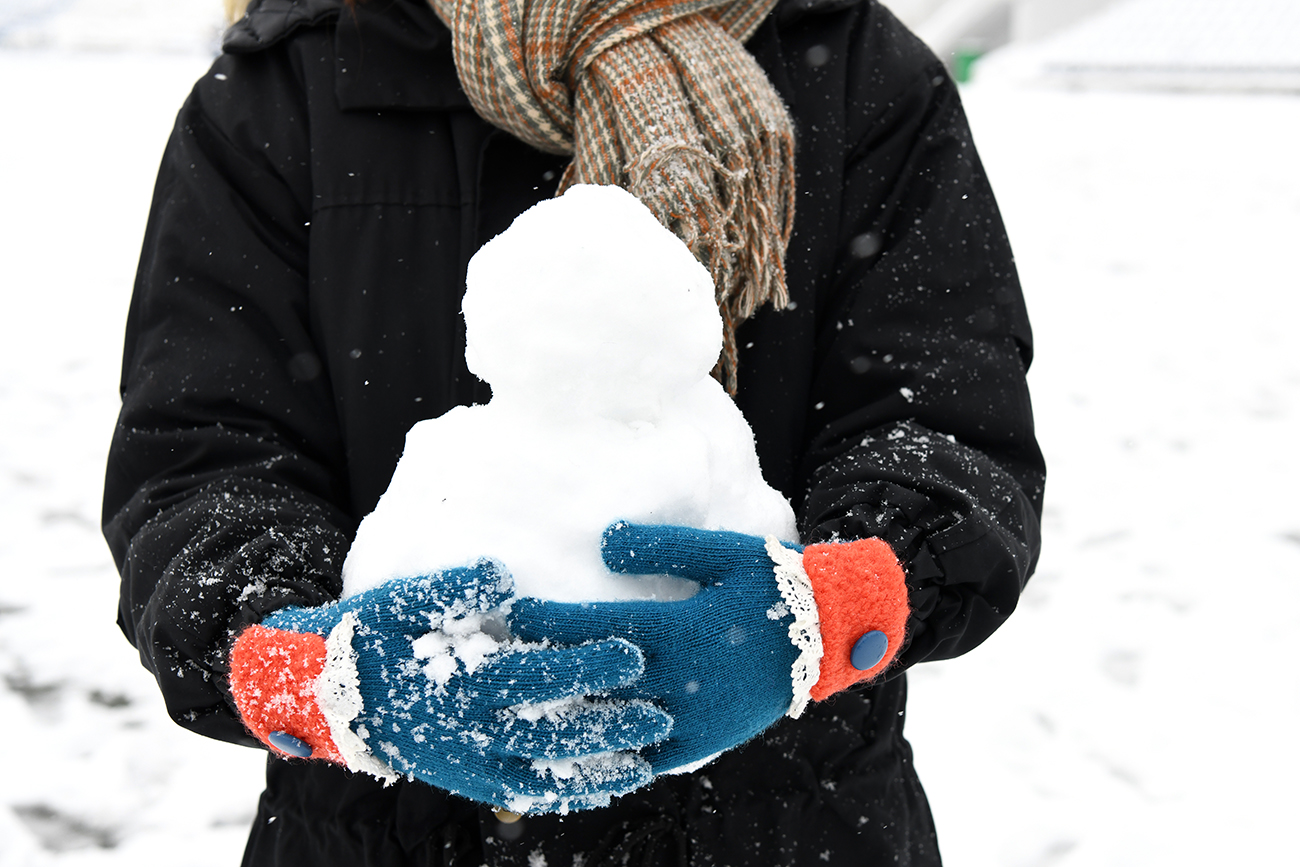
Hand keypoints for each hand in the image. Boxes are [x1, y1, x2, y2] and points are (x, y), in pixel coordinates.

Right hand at [229, 559, 672, 812]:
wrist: (324, 696)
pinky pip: (522, 793)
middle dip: (606, 724)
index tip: (632, 654)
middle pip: (547, 732)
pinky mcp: (467, 780)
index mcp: (456, 682)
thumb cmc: (371, 637)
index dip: (583, 666)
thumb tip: (502, 575)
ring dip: (595, 770)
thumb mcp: (400, 601)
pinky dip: (564, 793)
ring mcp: (467, 765)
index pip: (532, 674)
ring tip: (648, 761)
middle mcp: (466, 732)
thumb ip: (452, 588)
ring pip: (540, 774)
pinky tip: (604, 787)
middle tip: (659, 714)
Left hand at [509, 523, 807, 773]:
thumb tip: (604, 541)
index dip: (551, 623)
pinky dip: (611, 752)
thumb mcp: (722, 552)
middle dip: (547, 669)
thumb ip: (663, 547)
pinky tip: (582, 747)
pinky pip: (649, 755)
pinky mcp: (707, 740)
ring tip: (528, 705)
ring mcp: (694, 717)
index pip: (599, 628)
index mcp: (682, 629)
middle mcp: (683, 679)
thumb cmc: (772, 583)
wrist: (832, 633)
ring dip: (569, 715)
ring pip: (616, 724)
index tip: (513, 614)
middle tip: (501, 663)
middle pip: (597, 679)